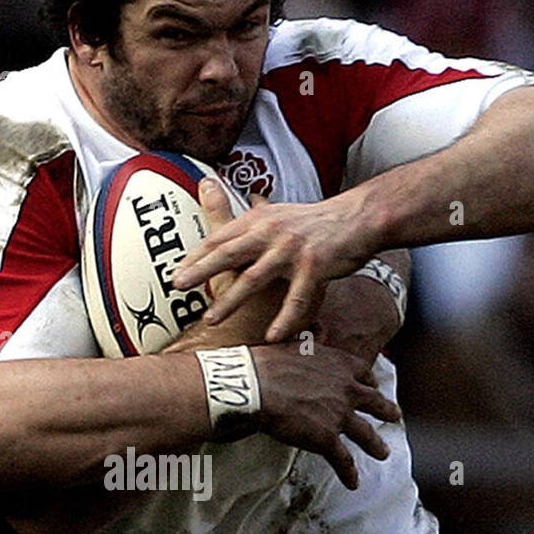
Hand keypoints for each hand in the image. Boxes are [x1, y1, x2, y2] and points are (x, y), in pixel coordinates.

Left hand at [172, 194, 375, 341]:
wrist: (357, 218)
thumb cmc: (314, 222)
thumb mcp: (277, 213)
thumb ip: (247, 217)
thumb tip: (214, 195)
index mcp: (260, 220)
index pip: (220, 237)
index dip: (196, 255)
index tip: (175, 272)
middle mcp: (272, 233)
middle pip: (229, 253)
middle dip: (201, 270)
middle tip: (177, 286)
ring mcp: (292, 250)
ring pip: (255, 278)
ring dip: (231, 300)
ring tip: (211, 319)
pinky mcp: (315, 267)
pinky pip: (296, 299)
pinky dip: (284, 320)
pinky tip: (273, 337)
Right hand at [251, 339, 400, 489]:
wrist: (255, 385)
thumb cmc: (267, 363)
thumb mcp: (295, 344)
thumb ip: (309, 344)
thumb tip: (309, 333)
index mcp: (340, 364)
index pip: (364, 373)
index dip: (369, 382)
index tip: (372, 386)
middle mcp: (347, 389)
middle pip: (375, 402)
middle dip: (386, 411)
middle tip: (395, 416)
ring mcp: (340, 415)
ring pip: (366, 434)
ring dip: (376, 445)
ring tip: (383, 453)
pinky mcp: (327, 439)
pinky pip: (343, 459)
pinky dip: (349, 473)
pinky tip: (353, 483)